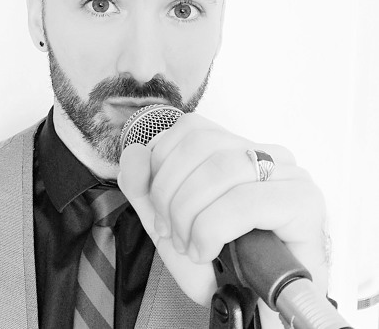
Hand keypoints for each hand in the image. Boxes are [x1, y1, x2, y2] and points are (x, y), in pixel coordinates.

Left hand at [117, 112, 327, 325]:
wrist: (253, 309)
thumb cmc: (219, 264)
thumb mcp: (167, 222)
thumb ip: (143, 186)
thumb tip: (134, 151)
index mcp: (237, 149)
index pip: (192, 128)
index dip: (162, 164)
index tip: (158, 206)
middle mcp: (266, 154)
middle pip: (202, 144)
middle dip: (170, 193)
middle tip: (170, 231)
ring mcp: (289, 175)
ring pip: (221, 168)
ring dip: (189, 214)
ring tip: (189, 245)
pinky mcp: (303, 202)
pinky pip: (244, 201)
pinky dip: (212, 229)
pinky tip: (207, 250)